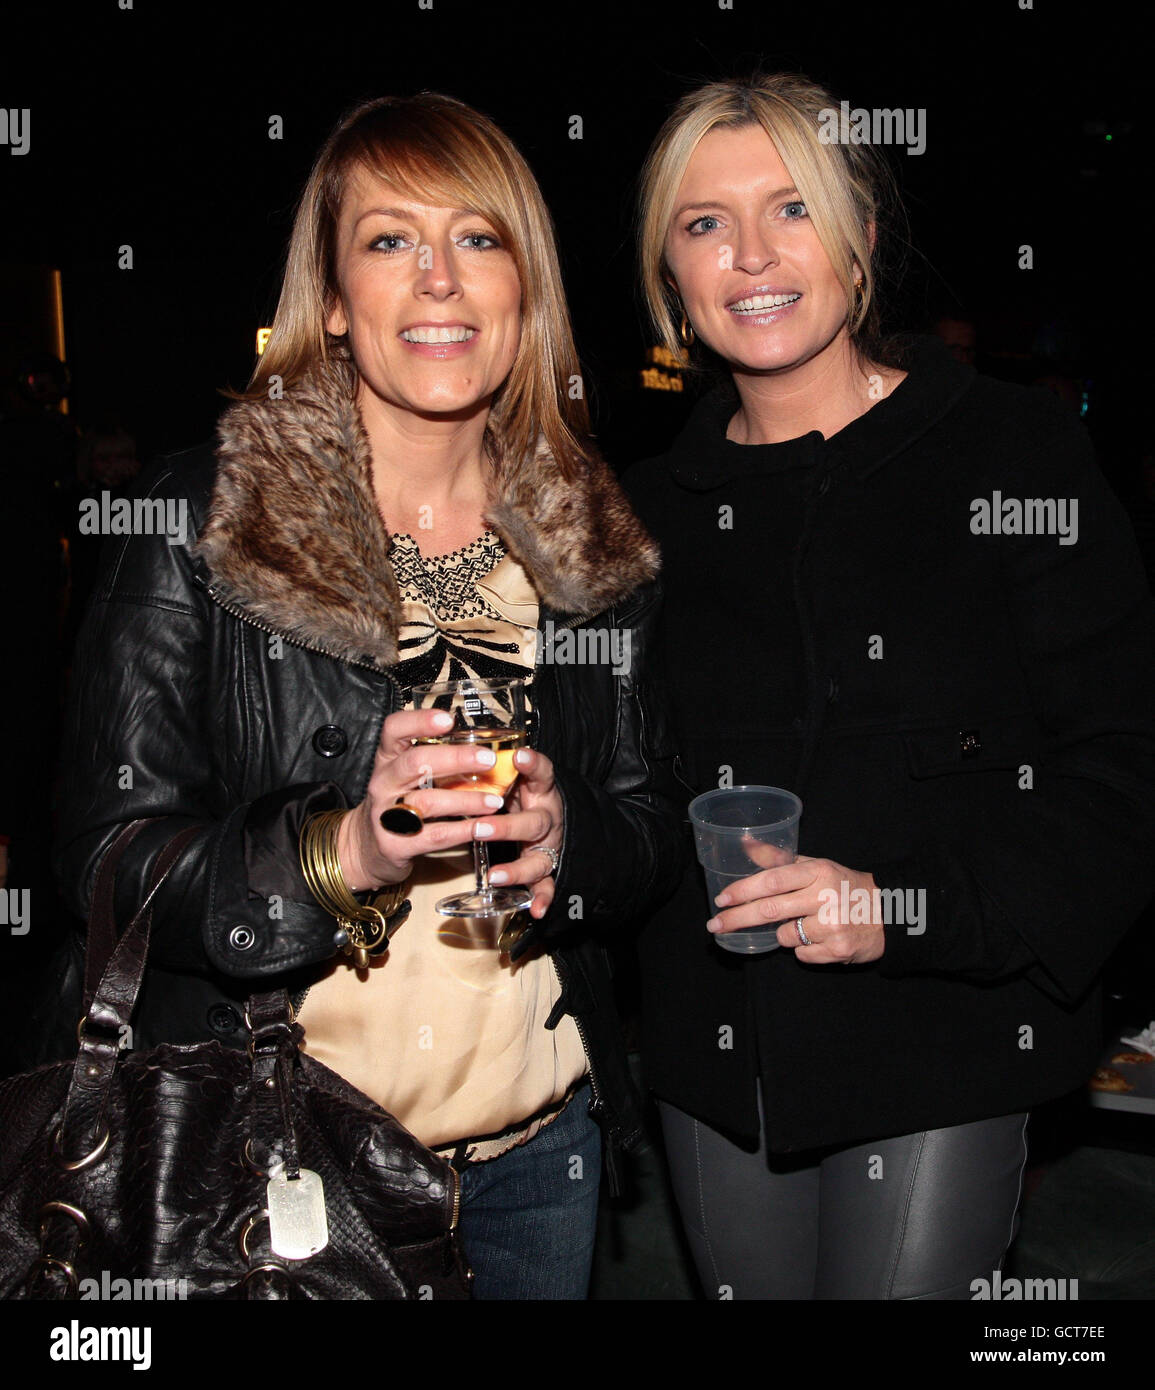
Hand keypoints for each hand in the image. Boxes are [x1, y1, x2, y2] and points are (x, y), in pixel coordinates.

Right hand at [337, 707, 526, 890]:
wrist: (366, 848)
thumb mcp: (404, 776)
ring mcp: (385, 814)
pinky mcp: (394, 844)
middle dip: (455, 759)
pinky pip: (433, 836)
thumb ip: (433, 761)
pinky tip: (481, 827)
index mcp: (387, 759)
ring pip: (428, 801)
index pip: (394, 729)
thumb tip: (482, 747)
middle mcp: (383, 782)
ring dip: (466, 800)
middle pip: (415, 762)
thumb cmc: (396, 803)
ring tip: (494, 801)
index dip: (419, 721)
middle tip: (488, 759)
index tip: (448, 719)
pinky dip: (461, 831)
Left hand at [485, 747, 563, 919]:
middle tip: (480, 828)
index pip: (541, 772)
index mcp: (539, 790)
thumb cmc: (517, 792)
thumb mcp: (508, 777)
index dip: (532, 764)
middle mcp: (547, 817)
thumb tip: (444, 751)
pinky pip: (546, 884)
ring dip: (517, 869)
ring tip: (493, 876)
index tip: (518, 757)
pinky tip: (536, 909)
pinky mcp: (545, 867)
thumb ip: (488, 770)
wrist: (546, 817)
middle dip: (508, 827)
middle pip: (535, 822)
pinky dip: (542, 897)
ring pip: (540, 858)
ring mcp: (548, 845)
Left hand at [707, 847, 885, 964]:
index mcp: (818, 872)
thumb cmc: (843, 885)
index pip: (772, 879)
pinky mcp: (838, 950)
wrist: (888, 913)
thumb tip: (744, 843)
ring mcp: (832, 926)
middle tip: (715, 925)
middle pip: (770, 910)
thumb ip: (779, 859)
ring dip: (783, 933)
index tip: (721, 900)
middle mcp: (825, 897)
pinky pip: (801, 954)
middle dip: (737, 919)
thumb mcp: (816, 865)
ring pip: (784, 936)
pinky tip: (820, 937)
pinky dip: (803, 948)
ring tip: (804, 923)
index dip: (743, 890)